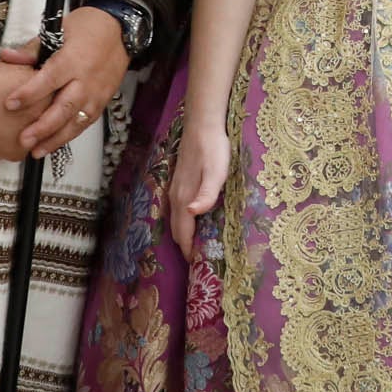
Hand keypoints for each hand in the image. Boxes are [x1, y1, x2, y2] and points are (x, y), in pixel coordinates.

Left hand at [1, 6, 129, 157]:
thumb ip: (32, 49)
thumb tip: (5, 56)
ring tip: (36, 151)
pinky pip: (85, 123)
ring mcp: (96, 93)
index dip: (29, 93)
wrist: (120, 30)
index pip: (49, 79)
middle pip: (64, 107)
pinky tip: (53, 144)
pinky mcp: (102, 102)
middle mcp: (86, 79)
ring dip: (56, 138)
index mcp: (72, 59)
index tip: (10, 104)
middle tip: (24, 139)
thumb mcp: (58, 30)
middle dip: (43, 126)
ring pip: (76, 121)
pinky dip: (69, 135)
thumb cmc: (87, 28)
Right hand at [166, 106, 230, 259]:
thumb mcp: (216, 173)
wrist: (202, 126)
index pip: (183, 233)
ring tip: (196, 245)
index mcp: (184, 199)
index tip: (197, 265)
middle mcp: (175, 197)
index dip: (188, 250)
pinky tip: (193, 220)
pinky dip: (182, 221)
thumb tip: (192, 214)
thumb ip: (205, 195)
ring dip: (183, 234)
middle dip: (184, 246)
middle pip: (176, 230)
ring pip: (174, 219)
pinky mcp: (179, 182)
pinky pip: (176, 209)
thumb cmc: (213, 150)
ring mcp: (175, 189)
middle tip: (199, 260)